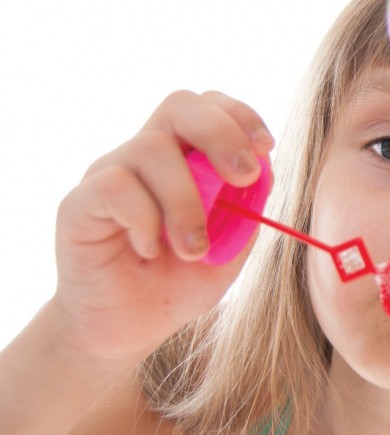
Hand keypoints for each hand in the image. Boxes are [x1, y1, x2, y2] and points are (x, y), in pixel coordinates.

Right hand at [50, 90, 274, 370]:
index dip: (240, 116)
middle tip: (241, 179)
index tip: (265, 149)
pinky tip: (151, 250)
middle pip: (181, 105)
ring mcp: (110, 174)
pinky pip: (115, 186)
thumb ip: (247, 209)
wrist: (128, 329)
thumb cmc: (179, 281)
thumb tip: (263, 169)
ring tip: (193, 249)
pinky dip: (146, 219)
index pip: (209, 105)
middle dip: (221, 134)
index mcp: (185, 157)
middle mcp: (145, 156)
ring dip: (186, 201)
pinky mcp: (80, 203)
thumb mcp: (229, 247)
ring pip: (151, 149)